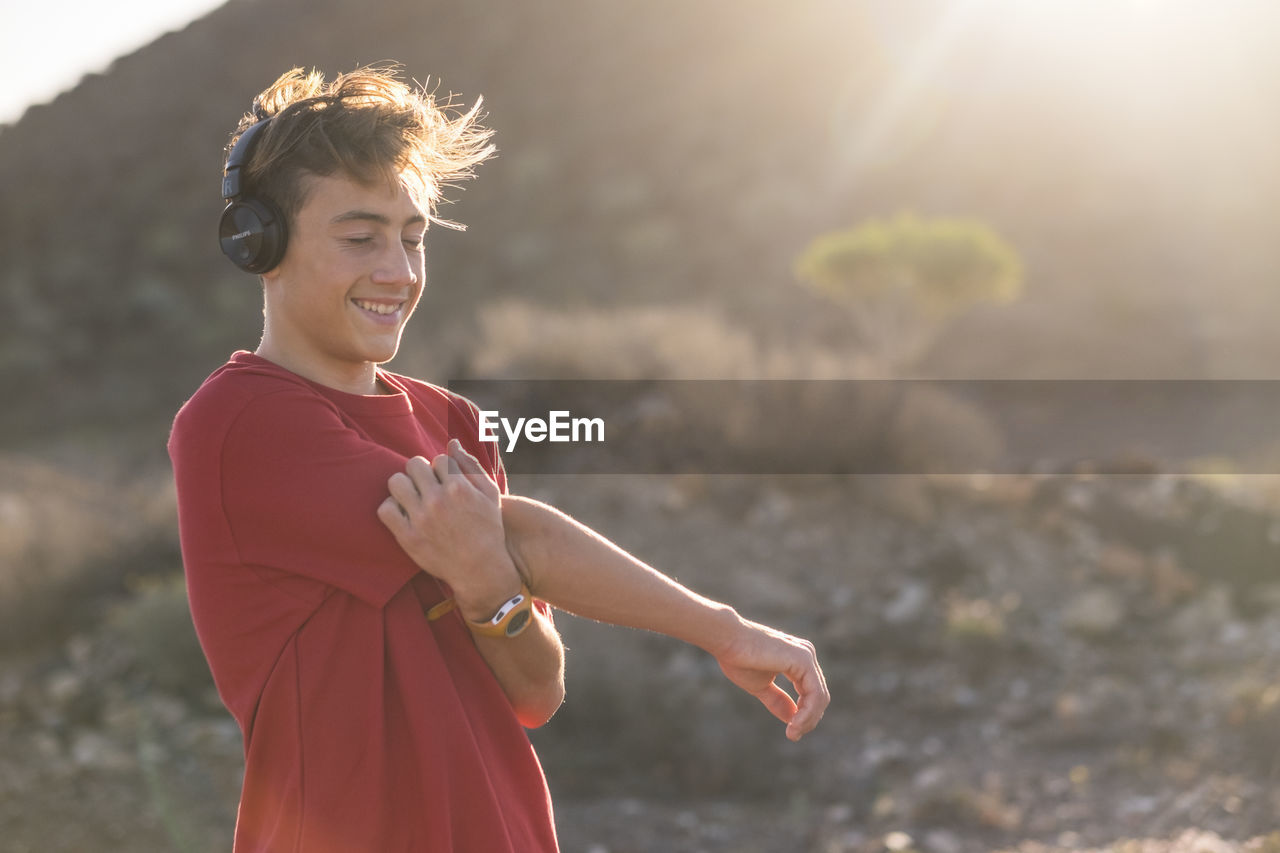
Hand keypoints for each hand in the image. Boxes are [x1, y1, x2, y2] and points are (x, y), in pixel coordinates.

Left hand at [377, 439, 520, 619]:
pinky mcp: (407, 537)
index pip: (438, 459)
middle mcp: (438, 500)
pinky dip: (391, 507)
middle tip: (425, 486)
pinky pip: (385, 509)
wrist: (480, 569)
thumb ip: (471, 465)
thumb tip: (451, 442)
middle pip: (414, 464)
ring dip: (403, 486)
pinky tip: (403, 513)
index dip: (441, 470)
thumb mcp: (490, 494)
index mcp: (459, 487)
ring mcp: (421, 519)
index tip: (445, 482)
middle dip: (420, 472)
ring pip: (396, 482)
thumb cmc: (488, 529)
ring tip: (412, 496)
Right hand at [712, 617, 829, 741]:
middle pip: (819, 697)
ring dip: (808, 720)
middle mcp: (806, 655)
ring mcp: (807, 656)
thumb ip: (778, 700)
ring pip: (819, 697)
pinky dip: (807, 713)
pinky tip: (794, 724)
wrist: (727, 640)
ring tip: (792, 733)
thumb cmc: (738, 659)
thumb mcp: (761, 686)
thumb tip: (792, 719)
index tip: (791, 733)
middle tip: (793, 735)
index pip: (811, 693)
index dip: (805, 716)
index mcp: (798, 660)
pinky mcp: (803, 660)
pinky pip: (814, 694)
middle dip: (809, 720)